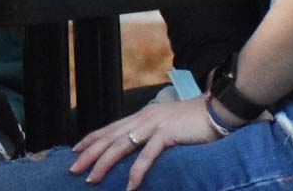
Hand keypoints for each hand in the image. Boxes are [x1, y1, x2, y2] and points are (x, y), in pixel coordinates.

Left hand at [69, 95, 227, 187]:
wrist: (218, 110)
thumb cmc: (196, 121)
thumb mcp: (168, 126)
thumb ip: (152, 134)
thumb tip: (140, 147)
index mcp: (143, 116)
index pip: (111, 128)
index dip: (92, 139)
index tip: (76, 150)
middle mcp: (144, 118)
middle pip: (110, 137)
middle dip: (89, 154)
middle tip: (73, 168)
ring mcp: (154, 125)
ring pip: (121, 146)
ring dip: (104, 164)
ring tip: (92, 179)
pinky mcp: (167, 134)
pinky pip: (147, 156)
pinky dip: (136, 172)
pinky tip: (129, 186)